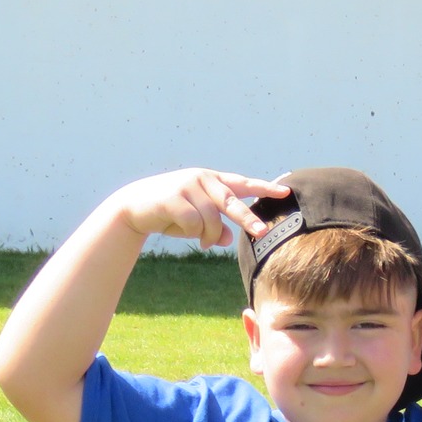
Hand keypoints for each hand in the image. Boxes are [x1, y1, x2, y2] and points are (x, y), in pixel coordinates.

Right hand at [108, 169, 287, 249]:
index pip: (243, 184)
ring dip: (210, 235)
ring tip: (205, 243)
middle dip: (248, 218)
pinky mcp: (173, 197)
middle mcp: (203, 179)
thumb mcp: (197, 221)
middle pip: (232, 200)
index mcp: (213, 181)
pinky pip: (194, 222)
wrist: (135, 207)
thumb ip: (215, 226)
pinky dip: (197, 235)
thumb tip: (228, 237)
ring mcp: (188, 186)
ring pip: (212, 217)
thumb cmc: (172, 214)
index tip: (286, 191)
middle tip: (262, 232)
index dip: (264, 188)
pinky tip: (194, 239)